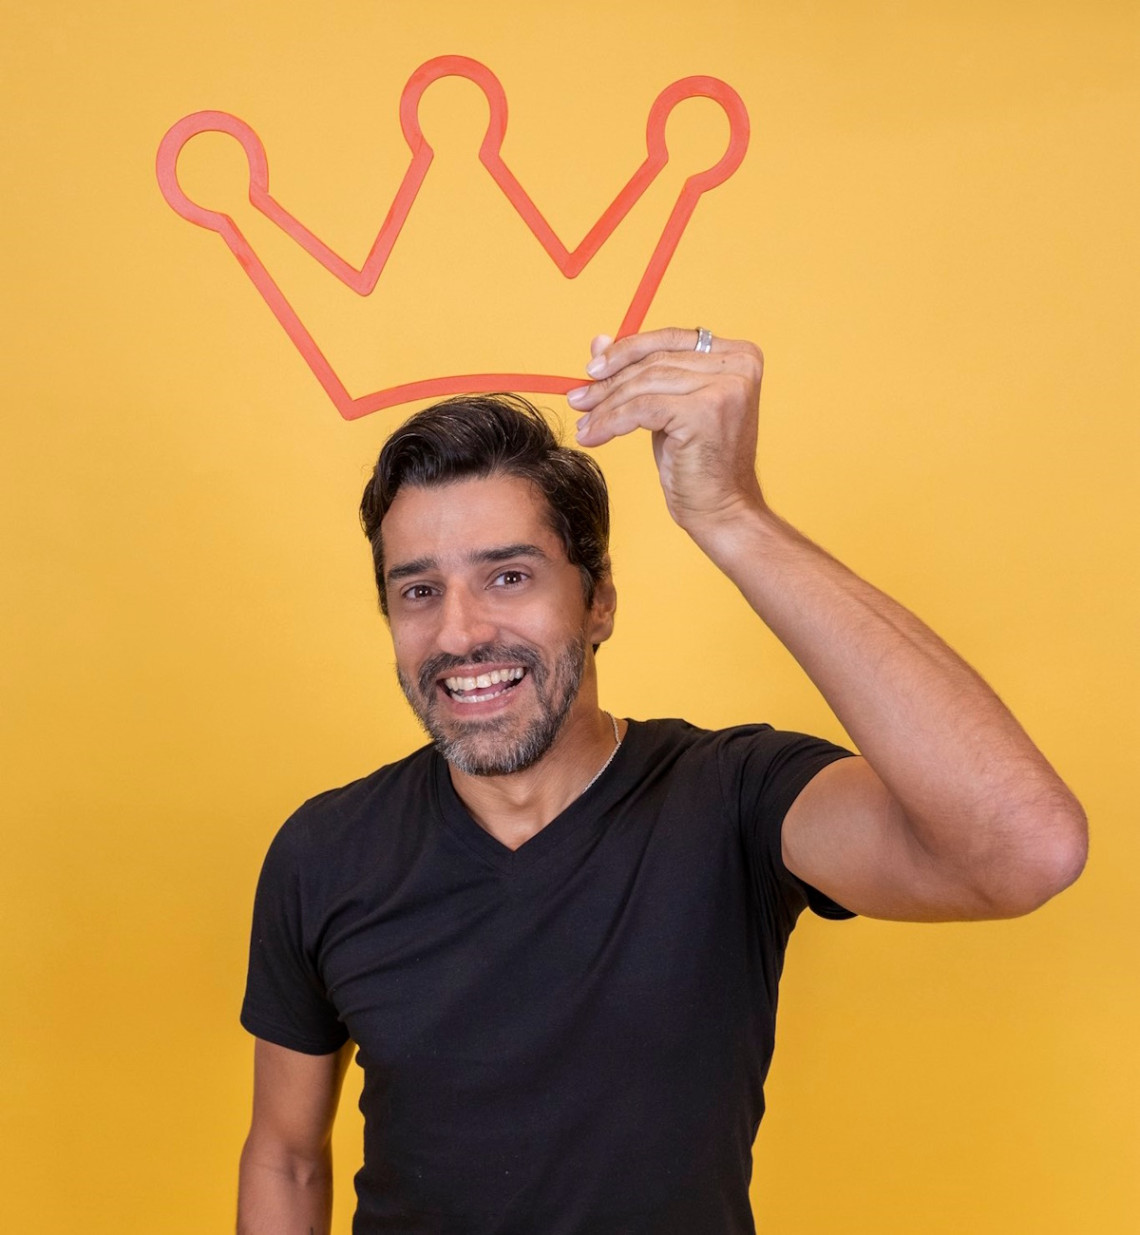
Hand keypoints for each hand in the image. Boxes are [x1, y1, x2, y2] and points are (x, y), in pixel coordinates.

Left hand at [567, 328, 765, 540]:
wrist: (722, 509)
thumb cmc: (697, 462)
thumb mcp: (667, 408)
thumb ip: (641, 372)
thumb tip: (598, 341)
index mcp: (739, 356)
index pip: (670, 339)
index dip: (626, 350)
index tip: (592, 368)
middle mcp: (738, 366)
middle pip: (655, 361)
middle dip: (610, 381)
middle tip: (578, 398)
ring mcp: (724, 388)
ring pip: (645, 385)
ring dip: (606, 405)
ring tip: (584, 423)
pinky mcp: (704, 412)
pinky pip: (642, 409)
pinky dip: (612, 422)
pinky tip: (594, 436)